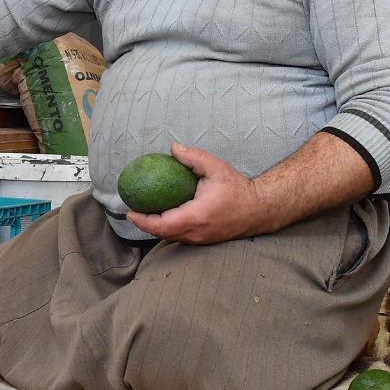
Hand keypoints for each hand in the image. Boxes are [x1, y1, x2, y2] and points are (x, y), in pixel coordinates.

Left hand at [125, 143, 271, 244]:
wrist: (260, 209)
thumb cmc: (238, 189)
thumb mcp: (216, 168)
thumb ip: (193, 157)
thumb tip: (173, 149)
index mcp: (196, 216)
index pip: (162, 224)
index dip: (143, 220)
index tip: (130, 212)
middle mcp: (196, 232)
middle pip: (162, 234)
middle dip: (145, 225)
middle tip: (133, 211)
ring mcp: (200, 240)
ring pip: (171, 237)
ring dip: (156, 228)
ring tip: (143, 214)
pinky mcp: (204, 240)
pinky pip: (180, 237)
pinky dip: (168, 229)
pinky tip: (162, 217)